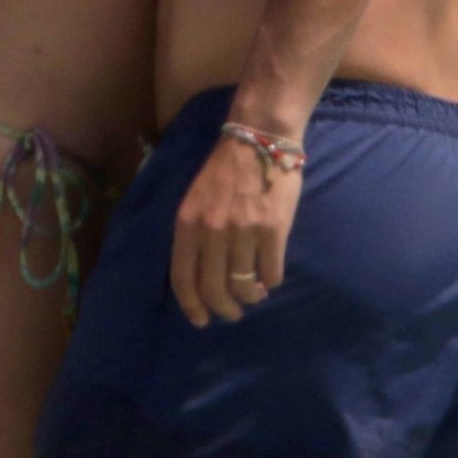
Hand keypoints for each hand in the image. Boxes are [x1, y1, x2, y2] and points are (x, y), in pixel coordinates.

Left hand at [169, 136, 302, 326]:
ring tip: (254, 292)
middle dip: (224, 309)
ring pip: (244, 285)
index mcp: (188, 223)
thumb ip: (195, 235)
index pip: (183, 277)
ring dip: (250, 296)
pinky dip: (271, 280)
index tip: (201, 320)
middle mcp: (212, 230)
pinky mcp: (273, 229)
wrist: (259, 138)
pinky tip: (270, 275)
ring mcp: (244, 230)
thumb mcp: (196, 200)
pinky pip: (271, 273)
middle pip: (215, 289)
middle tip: (232, 312)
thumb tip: (202, 277)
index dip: (192, 305)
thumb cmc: (226, 171)